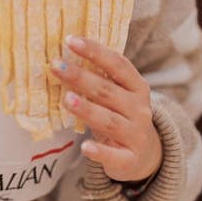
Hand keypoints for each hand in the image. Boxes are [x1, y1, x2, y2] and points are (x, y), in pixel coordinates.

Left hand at [51, 35, 161, 182]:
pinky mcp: (128, 160)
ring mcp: (135, 134)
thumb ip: (99, 80)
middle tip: (56, 66)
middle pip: (108, 91)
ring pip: (109, 120)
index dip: (95, 51)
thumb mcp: (117, 96)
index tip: (70, 40)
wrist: (146, 155)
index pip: (118, 64)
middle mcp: (139, 109)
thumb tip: (63, 58)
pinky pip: (113, 155)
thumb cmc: (122, 117)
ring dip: (88, 109)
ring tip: (67, 100)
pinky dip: (99, 152)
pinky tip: (84, 147)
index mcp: (137, 87)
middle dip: (81, 77)